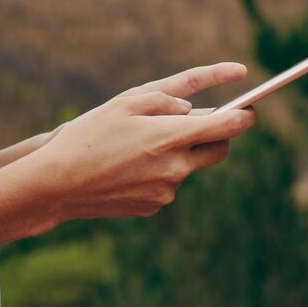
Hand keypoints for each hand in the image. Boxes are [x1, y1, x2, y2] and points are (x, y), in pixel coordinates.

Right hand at [24, 62, 257, 224]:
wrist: (58, 184)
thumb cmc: (88, 136)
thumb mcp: (125, 103)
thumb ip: (167, 99)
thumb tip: (192, 109)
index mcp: (171, 137)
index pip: (229, 126)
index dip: (245, 115)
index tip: (249, 108)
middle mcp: (176, 167)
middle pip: (219, 150)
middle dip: (218, 134)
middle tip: (202, 121)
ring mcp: (167, 191)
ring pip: (190, 166)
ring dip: (181, 153)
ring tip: (143, 144)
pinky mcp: (154, 207)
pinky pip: (169, 184)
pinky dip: (160, 172)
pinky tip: (129, 166)